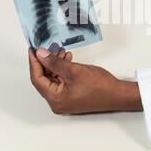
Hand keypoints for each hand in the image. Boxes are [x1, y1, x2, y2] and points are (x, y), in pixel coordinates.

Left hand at [28, 48, 142, 113]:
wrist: (117, 94)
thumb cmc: (100, 87)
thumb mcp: (74, 70)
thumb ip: (55, 62)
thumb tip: (40, 55)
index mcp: (55, 99)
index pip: (37, 78)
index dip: (34, 62)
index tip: (33, 50)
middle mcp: (57, 102)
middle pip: (44, 79)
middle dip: (46, 62)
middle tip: (48, 47)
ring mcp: (64, 101)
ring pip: (53, 79)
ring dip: (55, 64)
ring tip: (60, 51)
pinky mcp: (71, 97)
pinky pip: (61, 82)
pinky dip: (62, 70)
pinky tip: (67, 59)